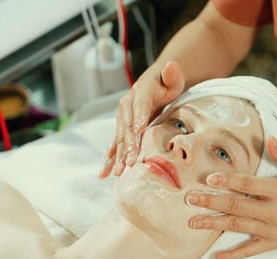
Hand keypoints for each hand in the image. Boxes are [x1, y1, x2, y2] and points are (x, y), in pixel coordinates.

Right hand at [99, 61, 184, 177]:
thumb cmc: (166, 84)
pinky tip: (104, 174)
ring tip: (118, 172)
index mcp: (140, 92)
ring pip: (119, 139)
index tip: (139, 130)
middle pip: (127, 126)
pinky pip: (114, 146)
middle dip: (129, 144)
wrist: (155, 85)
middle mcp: (127, 106)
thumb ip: (172, 74)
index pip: (140, 105)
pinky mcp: (121, 130)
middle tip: (132, 160)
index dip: (139, 117)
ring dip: (118, 156)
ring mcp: (122, 119)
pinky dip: (110, 159)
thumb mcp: (172, 78)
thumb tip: (171, 66)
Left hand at [186, 137, 276, 258]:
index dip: (228, 181)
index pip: (248, 185)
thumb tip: (270, 138)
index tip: (209, 178)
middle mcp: (273, 211)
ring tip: (193, 222)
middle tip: (191, 199)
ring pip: (238, 226)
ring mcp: (272, 229)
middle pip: (237, 206)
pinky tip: (217, 257)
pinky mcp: (273, 242)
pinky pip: (251, 250)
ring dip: (214, 224)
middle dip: (212, 202)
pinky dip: (234, 255)